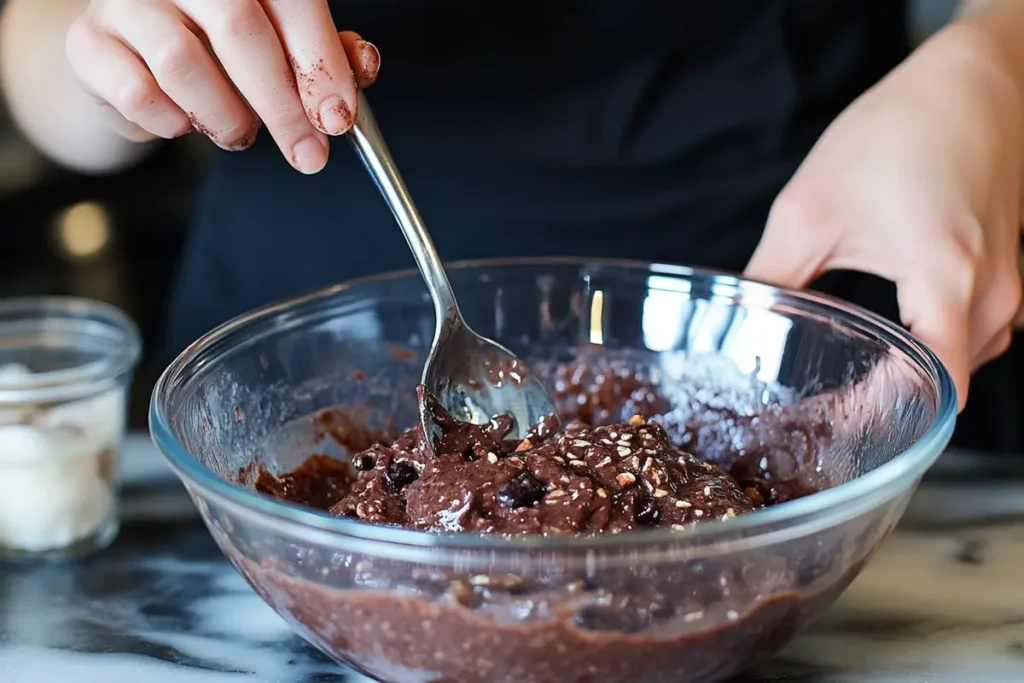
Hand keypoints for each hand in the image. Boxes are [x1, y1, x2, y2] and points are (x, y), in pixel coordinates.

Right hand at [65, 0, 380, 173]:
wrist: (136, 60)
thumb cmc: (220, 49)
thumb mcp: (283, 47)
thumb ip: (325, 55)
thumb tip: (362, 68)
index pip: (290, 0)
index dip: (320, 62)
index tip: (337, 118)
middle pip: (239, 29)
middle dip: (283, 105)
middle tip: (307, 152)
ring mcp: (127, 1)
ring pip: (185, 64)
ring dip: (227, 117)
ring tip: (239, 133)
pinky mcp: (90, 43)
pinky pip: (140, 94)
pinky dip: (175, 124)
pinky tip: (188, 122)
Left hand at [745, 27, 1023, 408]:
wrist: (974, 79)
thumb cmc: (898, 131)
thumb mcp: (810, 209)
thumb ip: (772, 277)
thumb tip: (738, 324)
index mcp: (946, 279)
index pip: (933, 390)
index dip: (880, 419)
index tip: (831, 430)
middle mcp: (993, 292)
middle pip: (947, 384)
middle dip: (887, 405)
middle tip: (827, 414)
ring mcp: (1011, 283)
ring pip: (965, 361)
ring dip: (915, 377)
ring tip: (855, 383)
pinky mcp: (1009, 269)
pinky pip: (978, 332)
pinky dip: (938, 346)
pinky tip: (896, 340)